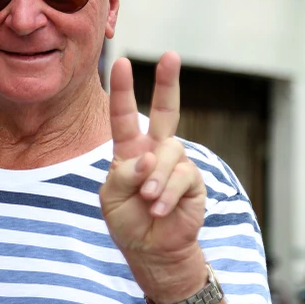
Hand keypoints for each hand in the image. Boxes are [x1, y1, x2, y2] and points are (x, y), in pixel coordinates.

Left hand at [99, 52, 206, 302]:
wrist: (151, 248)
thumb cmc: (127, 219)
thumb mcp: (111, 197)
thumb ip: (123, 175)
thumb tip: (148, 158)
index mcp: (130, 149)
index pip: (124, 115)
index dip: (124, 89)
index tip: (121, 61)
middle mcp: (155, 150)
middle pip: (166, 110)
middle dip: (168, 82)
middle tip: (171, 55)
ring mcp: (176, 163)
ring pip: (168, 154)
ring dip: (155, 180)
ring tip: (147, 201)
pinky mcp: (193, 180)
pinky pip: (181, 177)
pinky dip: (166, 195)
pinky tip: (159, 210)